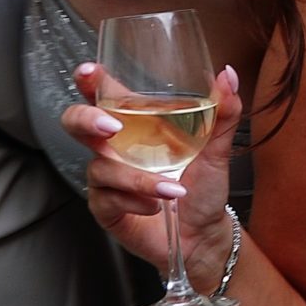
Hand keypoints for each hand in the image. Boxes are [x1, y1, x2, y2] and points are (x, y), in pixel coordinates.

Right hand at [65, 61, 242, 286]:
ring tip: (174, 190)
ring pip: (101, 167)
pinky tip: (156, 206)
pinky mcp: (105, 207)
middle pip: (76, 123)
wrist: (204, 234)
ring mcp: (107, 177)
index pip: (105, 95)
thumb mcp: (217, 148)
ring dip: (138, 179)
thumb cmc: (203, 187)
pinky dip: (136, 200)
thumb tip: (229, 75)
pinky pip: (107, 198)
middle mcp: (115, 147)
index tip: (88, 71)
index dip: (89, 81)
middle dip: (86, 120)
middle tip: (112, 127)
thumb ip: (223, 111)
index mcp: (137, 125)